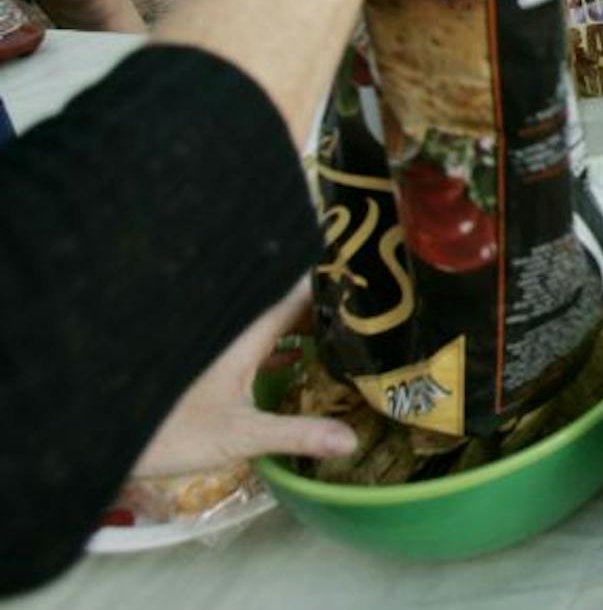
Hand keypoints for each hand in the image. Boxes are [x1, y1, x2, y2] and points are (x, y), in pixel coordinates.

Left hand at [132, 281, 357, 480]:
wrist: (117, 442)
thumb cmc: (176, 433)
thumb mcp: (243, 437)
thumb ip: (297, 434)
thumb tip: (350, 439)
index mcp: (244, 340)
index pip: (293, 299)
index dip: (327, 286)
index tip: (364, 277)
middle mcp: (234, 339)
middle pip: (285, 311)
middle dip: (322, 306)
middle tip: (366, 307)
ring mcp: (223, 354)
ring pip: (272, 329)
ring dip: (305, 328)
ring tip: (345, 330)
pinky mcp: (214, 372)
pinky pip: (260, 347)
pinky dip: (285, 348)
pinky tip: (302, 360)